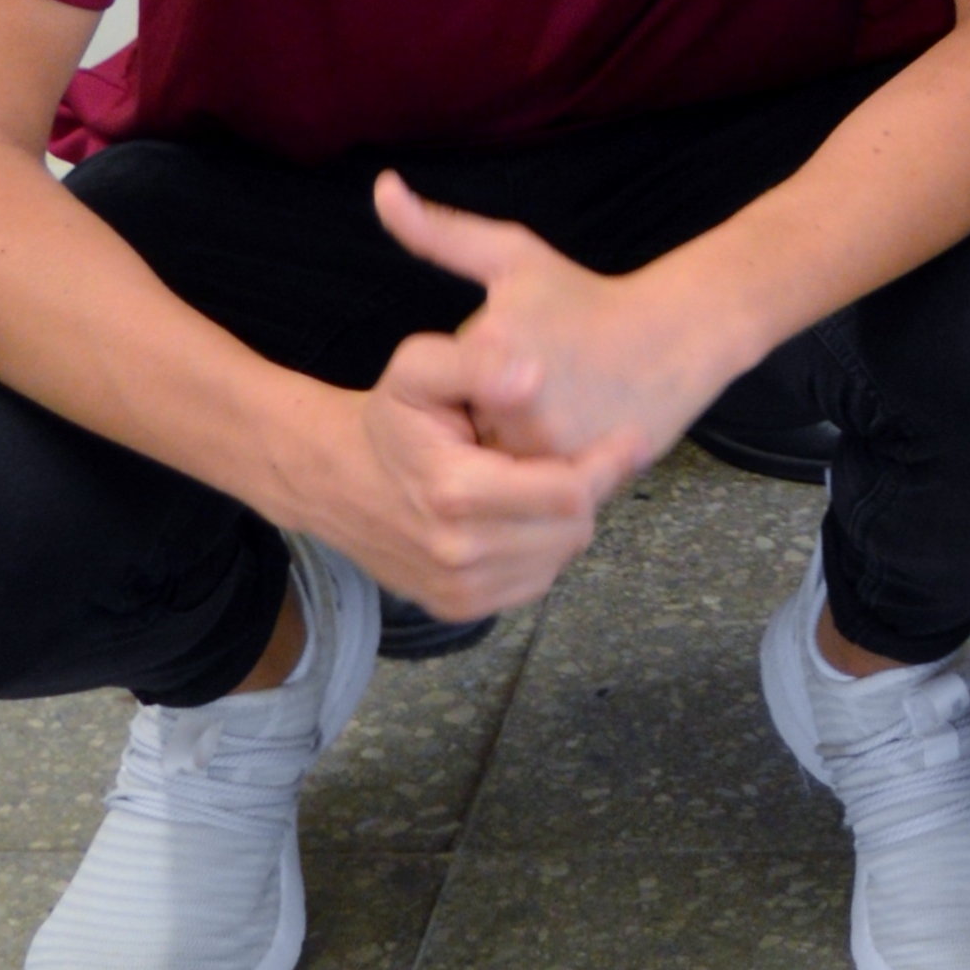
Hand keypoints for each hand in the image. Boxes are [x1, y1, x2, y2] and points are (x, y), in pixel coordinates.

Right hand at [285, 355, 608, 626]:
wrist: (337, 480)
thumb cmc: (391, 419)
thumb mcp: (421, 368)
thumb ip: (478, 361)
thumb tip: (533, 374)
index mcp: (457, 492)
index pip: (571, 493)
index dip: (608, 462)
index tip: (632, 436)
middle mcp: (458, 553)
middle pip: (573, 529)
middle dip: (588, 489)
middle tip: (583, 452)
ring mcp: (457, 589)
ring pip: (559, 557)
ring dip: (566, 520)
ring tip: (547, 477)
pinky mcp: (457, 608)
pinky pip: (533, 581)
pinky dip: (542, 547)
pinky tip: (524, 510)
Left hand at [365, 172, 719, 496]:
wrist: (678, 333)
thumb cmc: (586, 297)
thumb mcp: (512, 255)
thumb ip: (439, 231)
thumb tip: (383, 188)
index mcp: (493, 351)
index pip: (439, 391)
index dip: (466, 380)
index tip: (512, 355)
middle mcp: (518, 406)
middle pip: (465, 431)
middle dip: (488, 417)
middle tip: (539, 383)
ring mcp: (552, 447)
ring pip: (497, 466)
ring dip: (514, 448)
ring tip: (555, 409)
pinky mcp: (583, 475)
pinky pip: (531, 490)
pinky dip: (542, 470)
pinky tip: (570, 434)